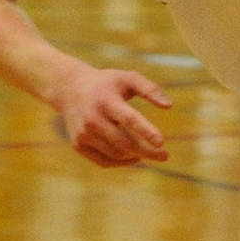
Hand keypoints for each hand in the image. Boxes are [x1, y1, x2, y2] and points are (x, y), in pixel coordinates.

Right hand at [53, 68, 170, 166]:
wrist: (69, 89)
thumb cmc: (106, 83)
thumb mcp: (127, 78)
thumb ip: (150, 89)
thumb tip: (169, 106)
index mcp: (106, 100)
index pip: (129, 119)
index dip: (146, 131)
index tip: (162, 142)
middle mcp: (92, 119)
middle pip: (124, 143)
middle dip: (147, 152)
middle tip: (164, 156)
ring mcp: (83, 134)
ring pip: (116, 154)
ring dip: (136, 156)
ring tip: (148, 152)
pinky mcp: (78, 144)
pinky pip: (104, 162)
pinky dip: (121, 162)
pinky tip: (134, 157)